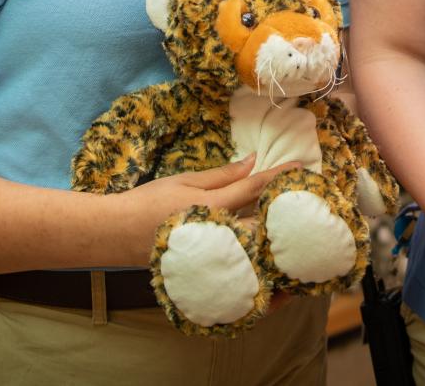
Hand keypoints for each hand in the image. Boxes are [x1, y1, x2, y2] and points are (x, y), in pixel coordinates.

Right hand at [107, 156, 292, 266]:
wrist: (119, 234)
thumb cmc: (149, 201)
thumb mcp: (185, 180)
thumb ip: (222, 175)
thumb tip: (252, 163)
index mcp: (212, 205)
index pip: (254, 187)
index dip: (278, 175)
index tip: (300, 166)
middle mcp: (218, 230)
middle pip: (263, 219)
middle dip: (284, 206)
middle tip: (305, 194)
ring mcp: (215, 250)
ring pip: (255, 239)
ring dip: (274, 226)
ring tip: (291, 214)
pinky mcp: (210, 262)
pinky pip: (241, 253)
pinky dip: (256, 244)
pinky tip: (266, 236)